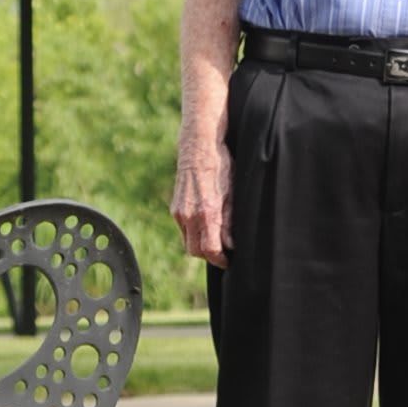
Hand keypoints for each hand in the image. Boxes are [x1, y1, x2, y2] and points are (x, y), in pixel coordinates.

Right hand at [172, 135, 230, 266]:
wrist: (199, 146)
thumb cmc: (221, 166)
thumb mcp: (232, 193)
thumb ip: (230, 221)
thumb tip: (231, 244)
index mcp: (206, 212)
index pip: (209, 250)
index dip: (220, 259)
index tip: (228, 260)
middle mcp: (189, 215)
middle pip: (196, 251)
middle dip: (209, 256)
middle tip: (223, 253)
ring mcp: (179, 212)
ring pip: (188, 242)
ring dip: (200, 245)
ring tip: (216, 239)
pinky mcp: (175, 208)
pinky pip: (183, 230)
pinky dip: (194, 233)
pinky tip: (205, 225)